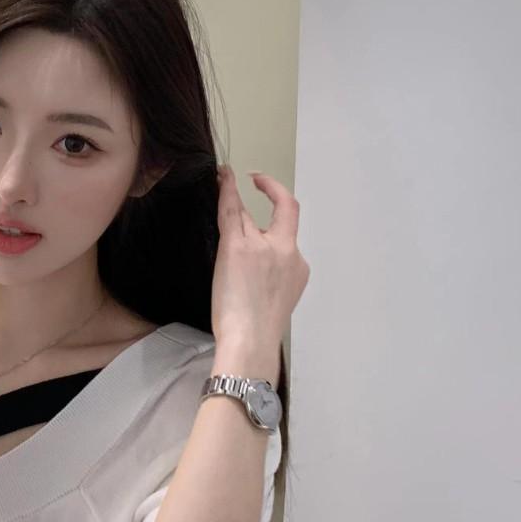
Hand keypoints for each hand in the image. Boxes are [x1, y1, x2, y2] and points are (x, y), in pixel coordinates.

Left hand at [211, 167, 309, 352]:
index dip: (282, 199)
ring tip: (222, 186)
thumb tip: (256, 263)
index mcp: (298, 266)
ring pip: (247, 218)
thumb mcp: (275, 298)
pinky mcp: (238, 248)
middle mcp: (287, 252)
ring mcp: (263, 247)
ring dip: (234, 203)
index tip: (270, 190)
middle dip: (263, 199)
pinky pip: (232, 213)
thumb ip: (272, 274)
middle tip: (245, 184)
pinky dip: (227, 193)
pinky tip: (222, 180)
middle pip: (275, 217)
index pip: (294, 225)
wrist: (251, 342)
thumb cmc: (257, 332)